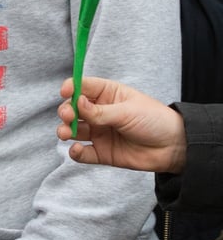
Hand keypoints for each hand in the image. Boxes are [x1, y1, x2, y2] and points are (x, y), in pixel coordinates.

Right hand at [57, 77, 185, 172]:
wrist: (175, 148)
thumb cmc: (155, 121)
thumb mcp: (127, 111)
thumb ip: (100, 111)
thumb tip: (75, 102)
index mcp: (107, 94)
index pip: (83, 87)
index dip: (71, 88)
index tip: (65, 92)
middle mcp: (100, 112)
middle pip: (74, 109)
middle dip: (66, 111)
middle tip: (67, 116)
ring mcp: (100, 132)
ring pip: (74, 130)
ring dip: (66, 130)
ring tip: (66, 133)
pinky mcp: (102, 152)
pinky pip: (83, 152)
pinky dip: (76, 152)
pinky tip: (76, 150)